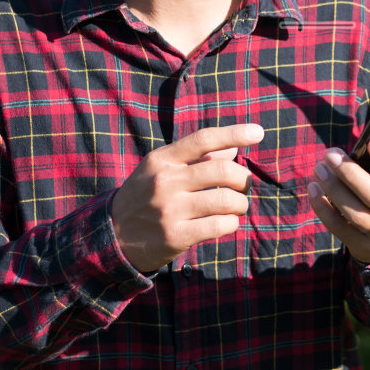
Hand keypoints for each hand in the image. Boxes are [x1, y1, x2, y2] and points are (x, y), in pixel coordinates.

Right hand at [111, 123, 261, 272]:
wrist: (112, 235)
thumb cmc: (146, 196)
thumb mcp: (161, 169)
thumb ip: (196, 156)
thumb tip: (233, 146)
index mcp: (162, 159)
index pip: (203, 139)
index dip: (234, 133)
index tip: (257, 133)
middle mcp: (165, 181)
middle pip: (223, 170)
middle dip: (243, 178)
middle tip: (243, 185)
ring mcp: (169, 210)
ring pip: (226, 200)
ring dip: (240, 204)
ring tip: (237, 206)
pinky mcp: (175, 236)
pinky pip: (220, 226)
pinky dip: (232, 223)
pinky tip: (227, 222)